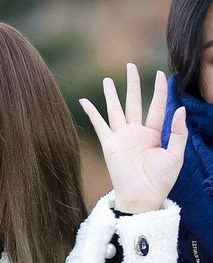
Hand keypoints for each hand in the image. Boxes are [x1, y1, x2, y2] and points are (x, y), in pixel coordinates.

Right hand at [79, 63, 186, 212]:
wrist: (142, 197)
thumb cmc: (160, 180)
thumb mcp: (176, 155)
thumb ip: (179, 132)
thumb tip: (179, 108)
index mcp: (153, 134)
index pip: (156, 106)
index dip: (160, 90)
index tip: (161, 74)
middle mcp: (136, 133)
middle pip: (134, 101)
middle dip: (133, 84)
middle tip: (131, 66)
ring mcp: (121, 138)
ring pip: (116, 109)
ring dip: (112, 94)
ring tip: (107, 79)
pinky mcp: (109, 144)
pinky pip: (99, 125)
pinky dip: (91, 112)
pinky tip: (84, 101)